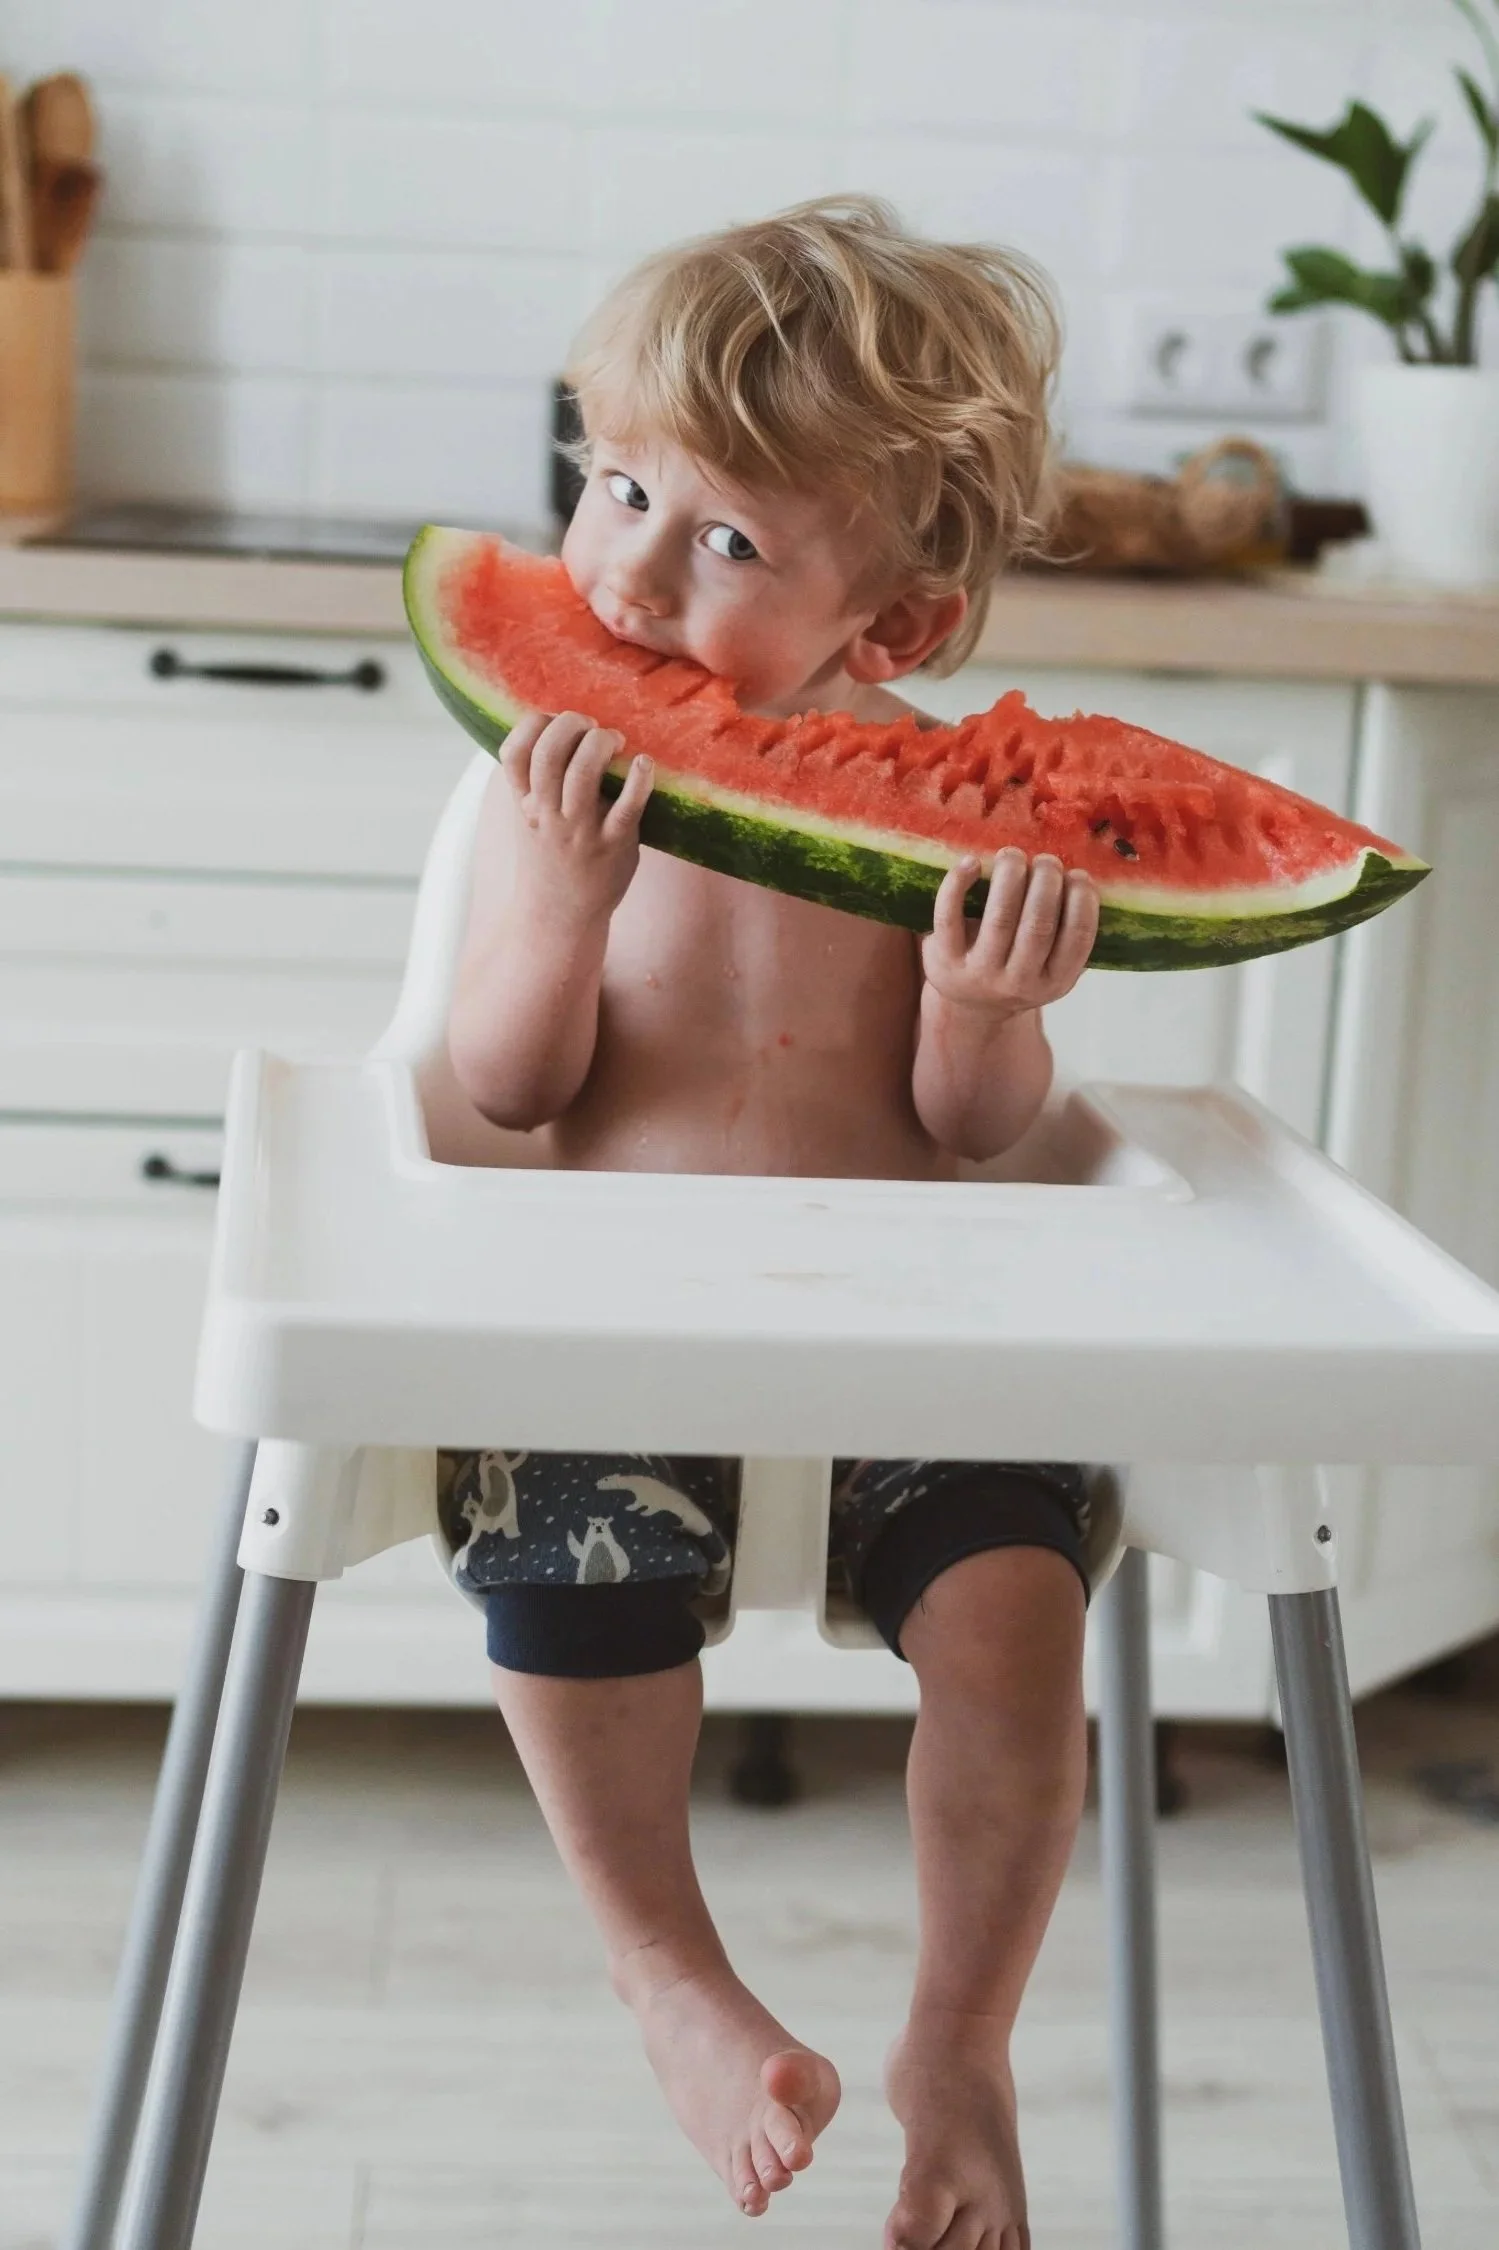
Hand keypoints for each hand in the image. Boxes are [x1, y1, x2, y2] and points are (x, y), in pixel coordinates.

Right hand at [502, 709, 653, 924]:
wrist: (560, 917)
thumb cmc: (550, 859)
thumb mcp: (529, 820)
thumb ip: (534, 781)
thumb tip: (554, 729)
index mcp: (525, 803)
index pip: (512, 752)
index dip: (532, 724)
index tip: (554, 720)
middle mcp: (548, 813)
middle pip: (548, 753)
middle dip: (570, 724)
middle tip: (590, 725)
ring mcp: (580, 829)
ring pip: (583, 772)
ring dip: (601, 743)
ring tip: (615, 740)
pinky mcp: (615, 843)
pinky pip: (628, 806)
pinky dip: (638, 779)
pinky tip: (644, 763)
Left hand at [922, 848, 1098, 1017]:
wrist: (970, 1005)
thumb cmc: (1020, 969)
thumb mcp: (1052, 966)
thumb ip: (1070, 933)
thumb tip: (1085, 879)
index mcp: (1055, 982)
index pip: (1078, 938)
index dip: (1082, 899)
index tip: (1078, 874)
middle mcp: (1019, 983)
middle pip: (1038, 924)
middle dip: (1046, 880)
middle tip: (1046, 861)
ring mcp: (980, 973)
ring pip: (999, 917)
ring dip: (1010, 875)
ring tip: (1014, 856)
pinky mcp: (945, 959)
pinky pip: (949, 916)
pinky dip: (959, 883)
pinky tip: (972, 862)